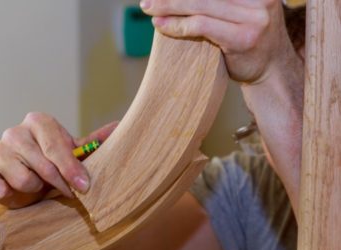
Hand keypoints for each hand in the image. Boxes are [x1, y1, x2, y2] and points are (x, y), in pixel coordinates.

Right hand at [0, 112, 116, 207]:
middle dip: (55, 183)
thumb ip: (93, 144)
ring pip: (21, 179)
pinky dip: (2, 192)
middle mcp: (14, 132)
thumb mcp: (74, 155)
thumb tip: (120, 127)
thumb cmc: (51, 168)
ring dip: (32, 189)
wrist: (23, 185)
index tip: (83, 186)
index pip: (56, 145)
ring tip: (33, 187)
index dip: (70, 168)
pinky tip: (8, 192)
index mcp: (38, 122)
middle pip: (42, 164)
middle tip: (62, 191)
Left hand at [141, 0, 297, 83]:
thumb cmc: (248, 39)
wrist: (272, 71)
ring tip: (149, 8)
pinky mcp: (243, 37)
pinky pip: (201, 25)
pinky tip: (161, 25)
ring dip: (169, 6)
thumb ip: (218, 2)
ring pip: (200, 4)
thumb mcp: (238, 11)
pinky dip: (177, 24)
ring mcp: (253, 17)